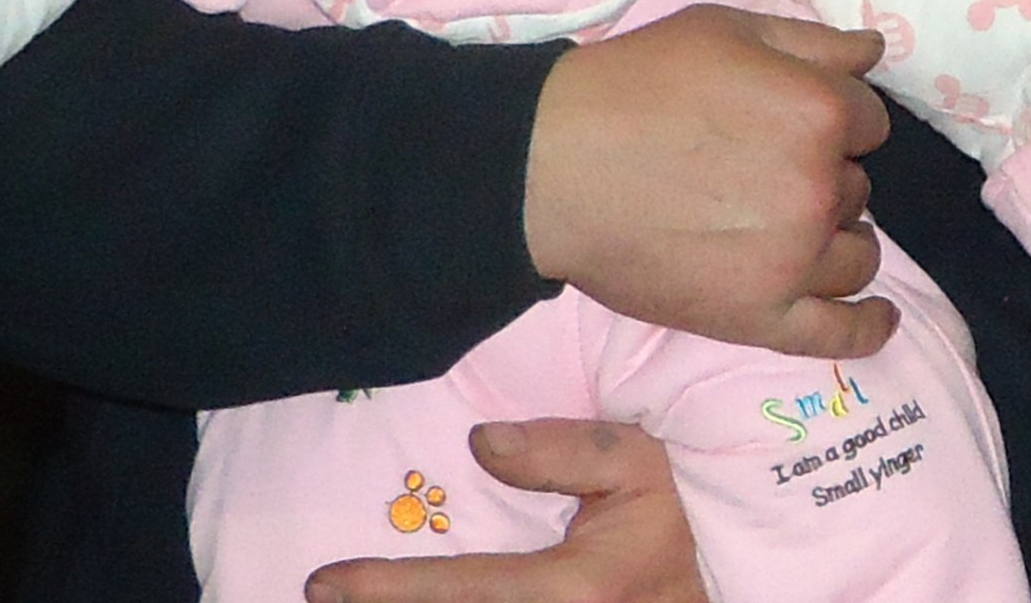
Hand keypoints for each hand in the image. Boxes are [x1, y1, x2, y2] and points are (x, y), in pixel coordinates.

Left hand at [304, 419, 706, 602]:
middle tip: (320, 595)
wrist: (710, 588)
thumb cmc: (673, 523)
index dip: (388, 587)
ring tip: (349, 599)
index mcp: (572, 590)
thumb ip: (564, 449)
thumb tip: (479, 443)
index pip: (462, 589)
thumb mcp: (637, 466)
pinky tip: (406, 600)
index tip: (327, 581)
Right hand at [523, 4, 899, 357]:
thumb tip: (876, 52)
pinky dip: (867, 327)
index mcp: (818, 112)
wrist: (551, 166)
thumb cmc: (635, 86)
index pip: (868, 120)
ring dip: (836, 236)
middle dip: (824, 174)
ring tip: (788, 226)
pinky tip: (877, 314)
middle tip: (759, 168)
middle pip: (858, 185)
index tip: (785, 120)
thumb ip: (816, 41)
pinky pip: (839, 332)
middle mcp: (819, 188)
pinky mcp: (759, 317)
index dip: (830, 116)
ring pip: (857, 252)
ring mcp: (794, 261)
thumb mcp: (728, 30)